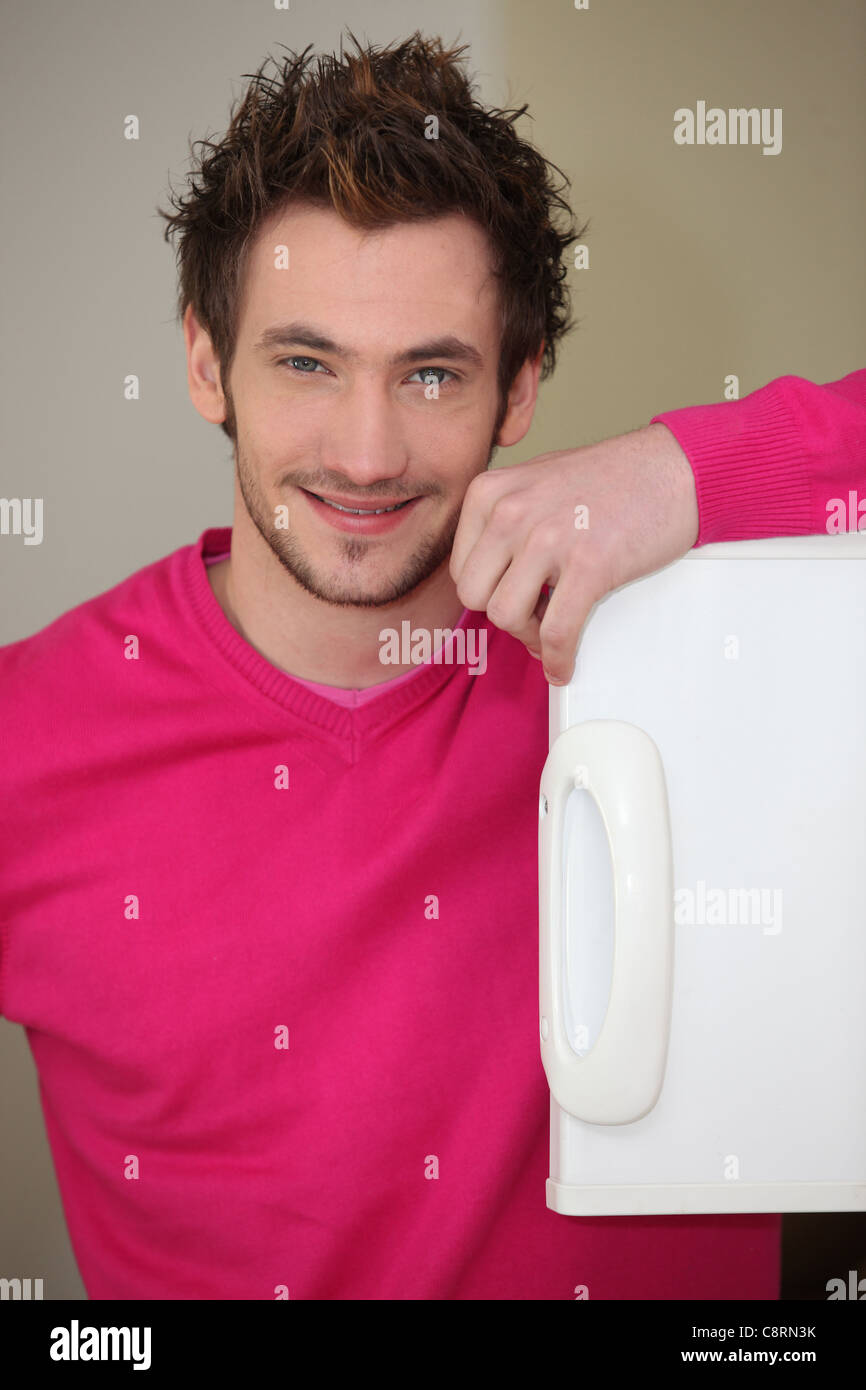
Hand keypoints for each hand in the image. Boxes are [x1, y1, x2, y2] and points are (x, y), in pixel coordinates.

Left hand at [449, 423, 699, 684]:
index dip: (489, 592)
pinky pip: (556, 632)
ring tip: (553, 630)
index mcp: (491, 492)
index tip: (516, 597)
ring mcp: (549, 538)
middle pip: (475, 596)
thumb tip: (495, 578)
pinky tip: (564, 665)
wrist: (673, 468)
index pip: (461, 568)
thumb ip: (507, 520)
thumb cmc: (612, 478)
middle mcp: (512, 511)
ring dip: (529, 636)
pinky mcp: (589, 564)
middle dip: (503, 615)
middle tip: (535, 616)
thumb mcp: (537, 483)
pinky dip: (558, 658)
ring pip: (506, 617)